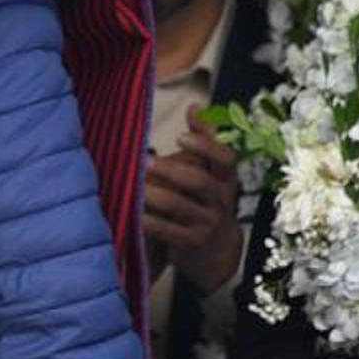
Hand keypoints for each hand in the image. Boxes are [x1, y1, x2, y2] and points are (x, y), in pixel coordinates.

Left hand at [145, 110, 243, 295]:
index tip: (181, 136)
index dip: (206, 147)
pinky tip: (132, 212)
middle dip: (169, 170)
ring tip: (132, 185)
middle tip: (143, 161)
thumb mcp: (213, 174)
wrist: (218, 253)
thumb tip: (194, 105)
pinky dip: (148, 221)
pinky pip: (167, 230)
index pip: (225, 159)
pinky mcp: (190, 243)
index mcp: (226, 179)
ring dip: (152, 195)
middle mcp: (220, 200)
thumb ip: (204, 141)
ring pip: (178, 206)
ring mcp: (206, 223)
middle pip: (197, 182)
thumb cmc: (207, 202)